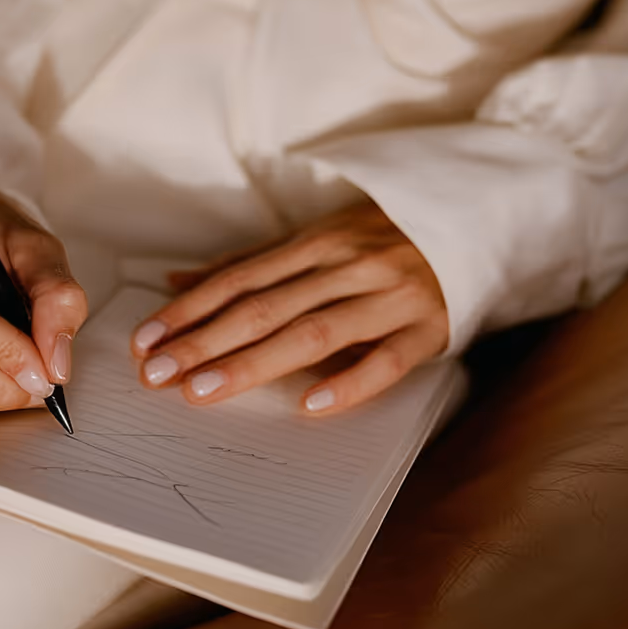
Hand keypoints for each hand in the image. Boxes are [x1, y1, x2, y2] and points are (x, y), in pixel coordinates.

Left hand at [130, 201, 447, 414]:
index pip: (239, 280)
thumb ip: (250, 263)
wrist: (479, 221)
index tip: (148, 340)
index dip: (191, 310)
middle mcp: (347, 267)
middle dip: (204, 341)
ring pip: (312, 333)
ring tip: (202, 390)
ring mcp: (389, 298)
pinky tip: (310, 407)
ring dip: (252, 363)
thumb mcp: (318, 237)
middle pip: (264, 308)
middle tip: (156, 373)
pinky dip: (350, 383)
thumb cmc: (384, 237)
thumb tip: (179, 279)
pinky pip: (386, 360)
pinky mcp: (429, 329)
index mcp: (316, 244)